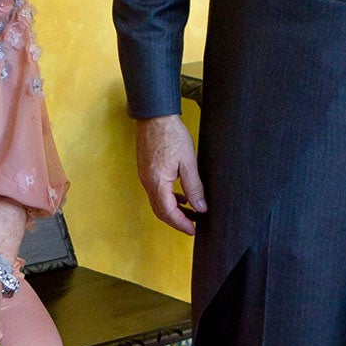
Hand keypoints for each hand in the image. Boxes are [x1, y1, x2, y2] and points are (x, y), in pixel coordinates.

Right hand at [134, 114, 206, 236]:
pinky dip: (168, 198)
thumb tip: (200, 207)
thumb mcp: (188, 162)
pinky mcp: (146, 170)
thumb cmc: (171, 135)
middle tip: (193, 225)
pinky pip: (156, 191)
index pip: (168, 212)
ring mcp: (145, 176)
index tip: (193, 230)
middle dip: (177, 220)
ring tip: (191, 213)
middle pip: (160, 211)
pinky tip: (181, 197)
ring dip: (173, 210)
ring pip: (158, 202)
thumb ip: (194, 187)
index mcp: (157, 182)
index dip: (181, 223)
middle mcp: (147, 182)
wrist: (155, 116)